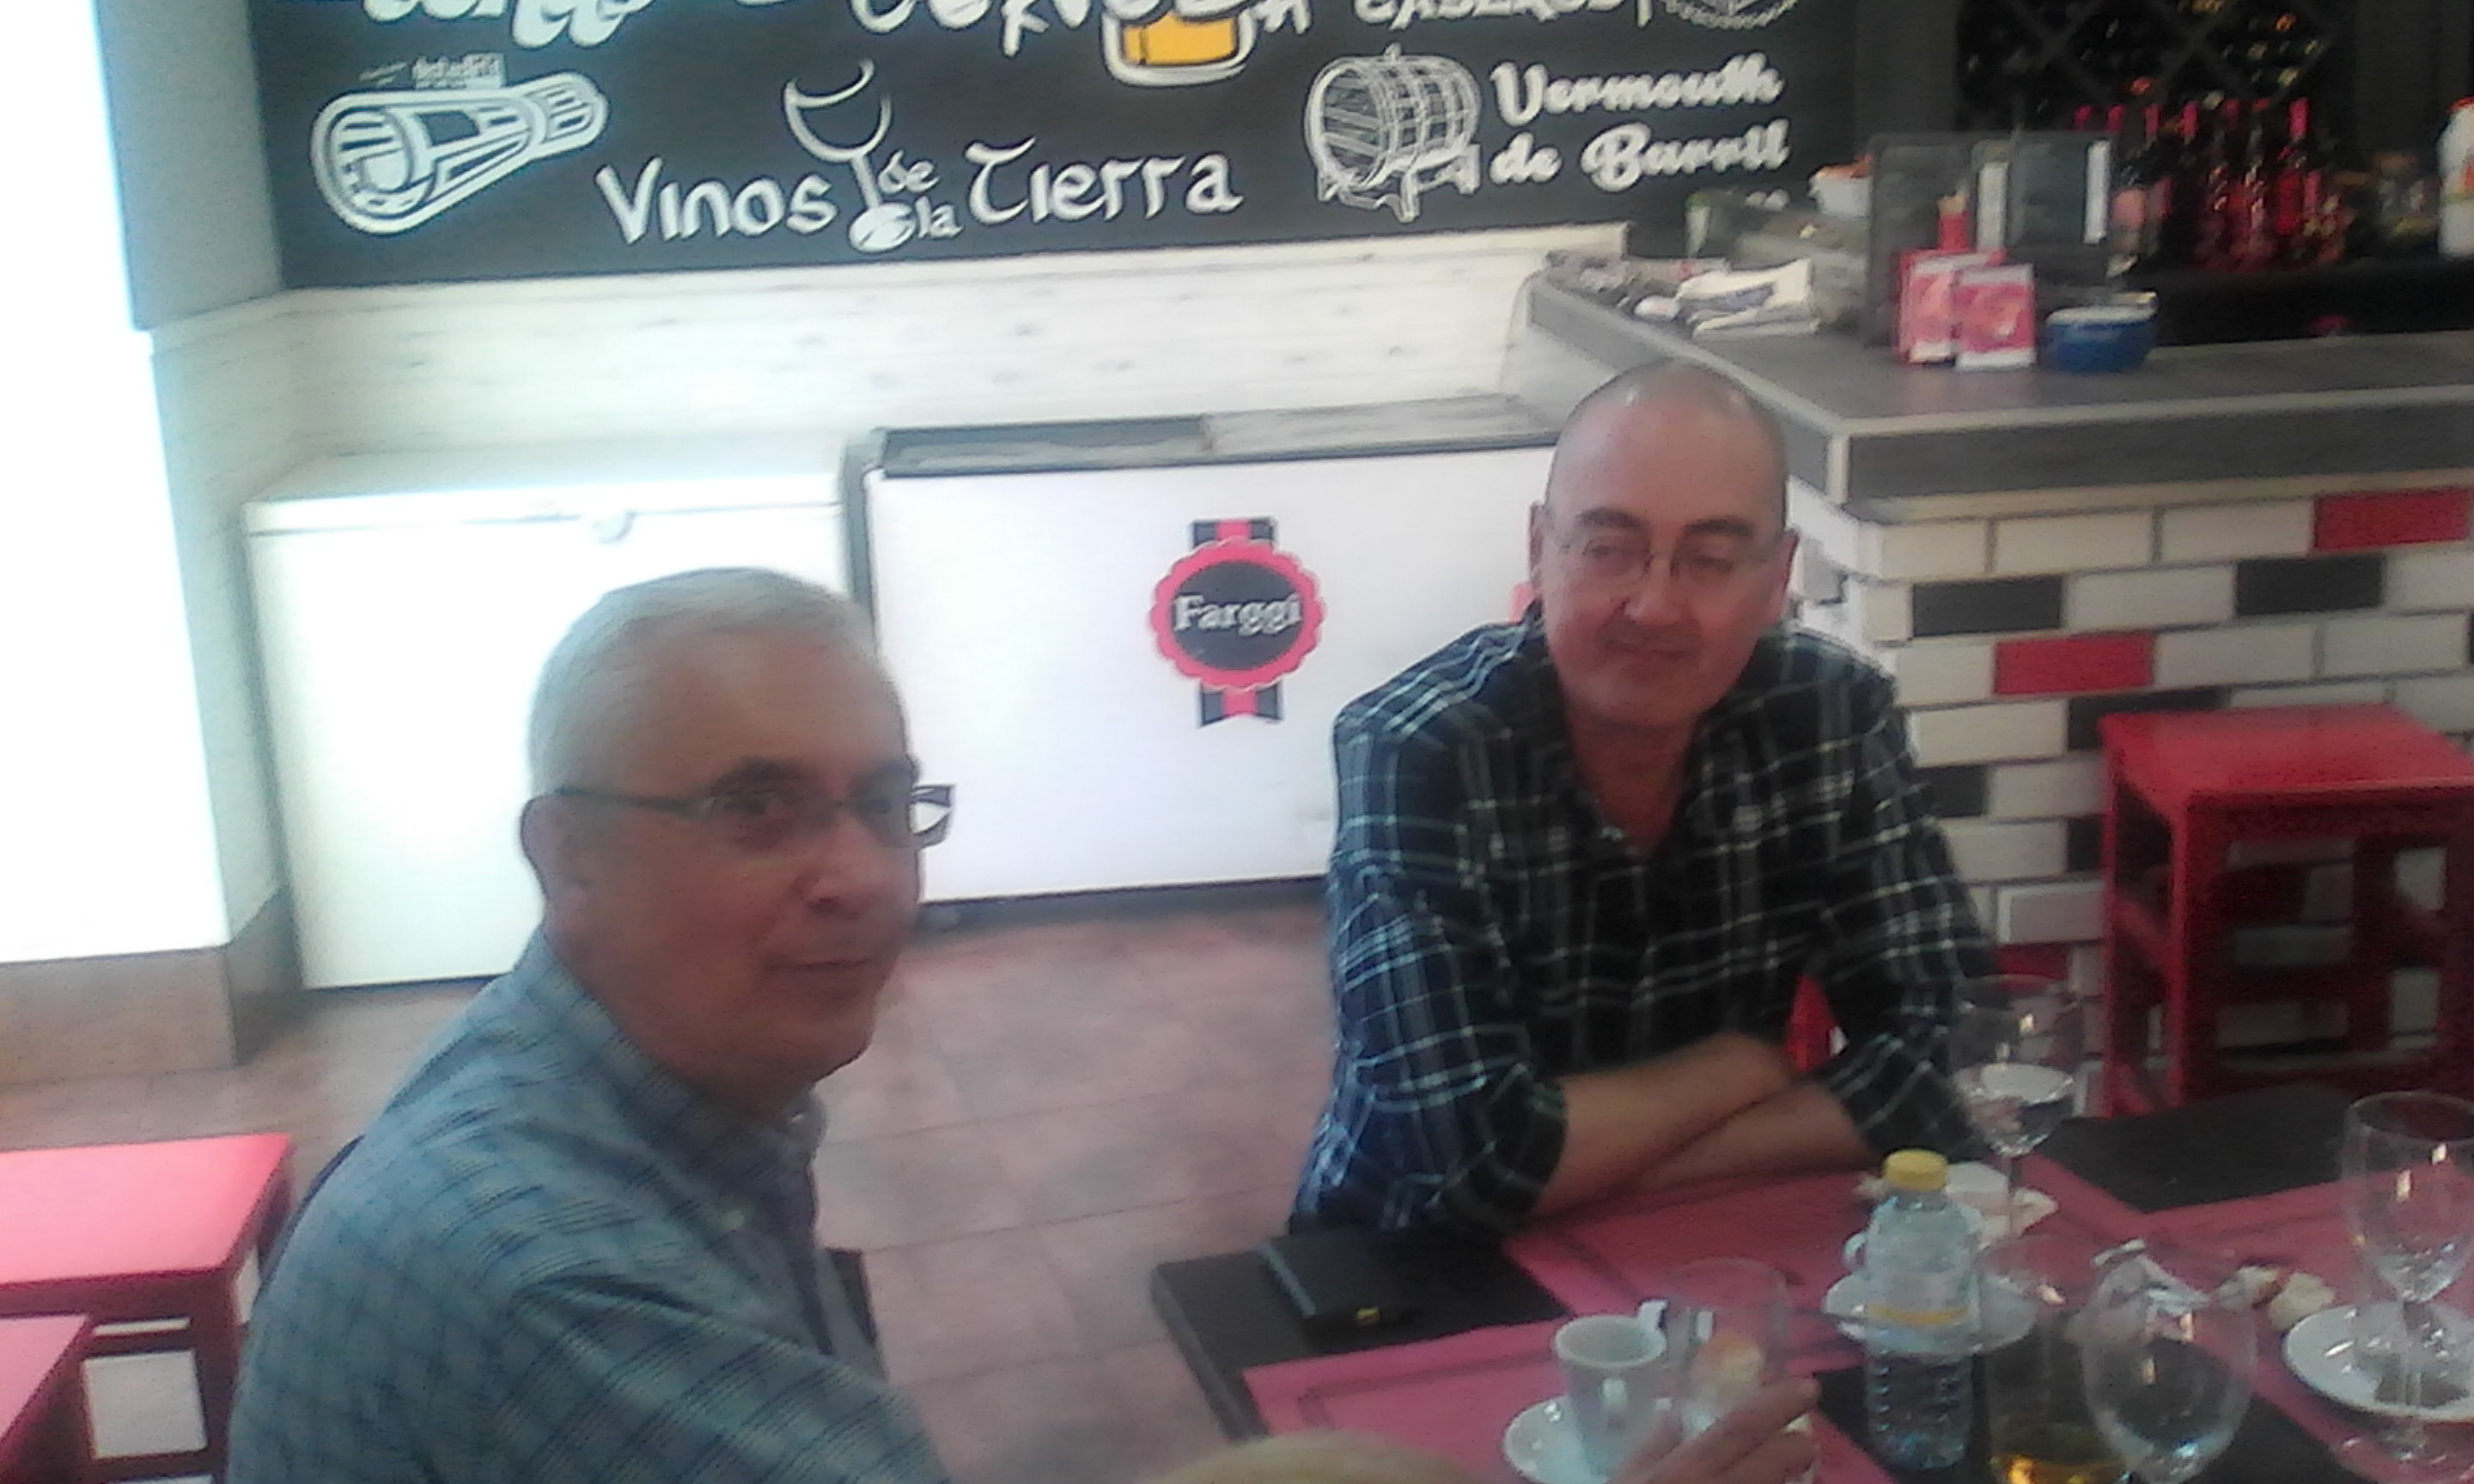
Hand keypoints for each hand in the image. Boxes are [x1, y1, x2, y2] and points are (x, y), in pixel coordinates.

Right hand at [1612, 1379, 1817, 1483]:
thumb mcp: (1624, 1482)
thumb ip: (1650, 1449)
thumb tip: (1673, 1416)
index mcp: (1684, 1471)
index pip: (1739, 1428)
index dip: (1776, 1405)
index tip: (1807, 1387)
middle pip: (1768, 1465)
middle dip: (1795, 1449)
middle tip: (1807, 1442)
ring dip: (1784, 1481)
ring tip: (1788, 1474)